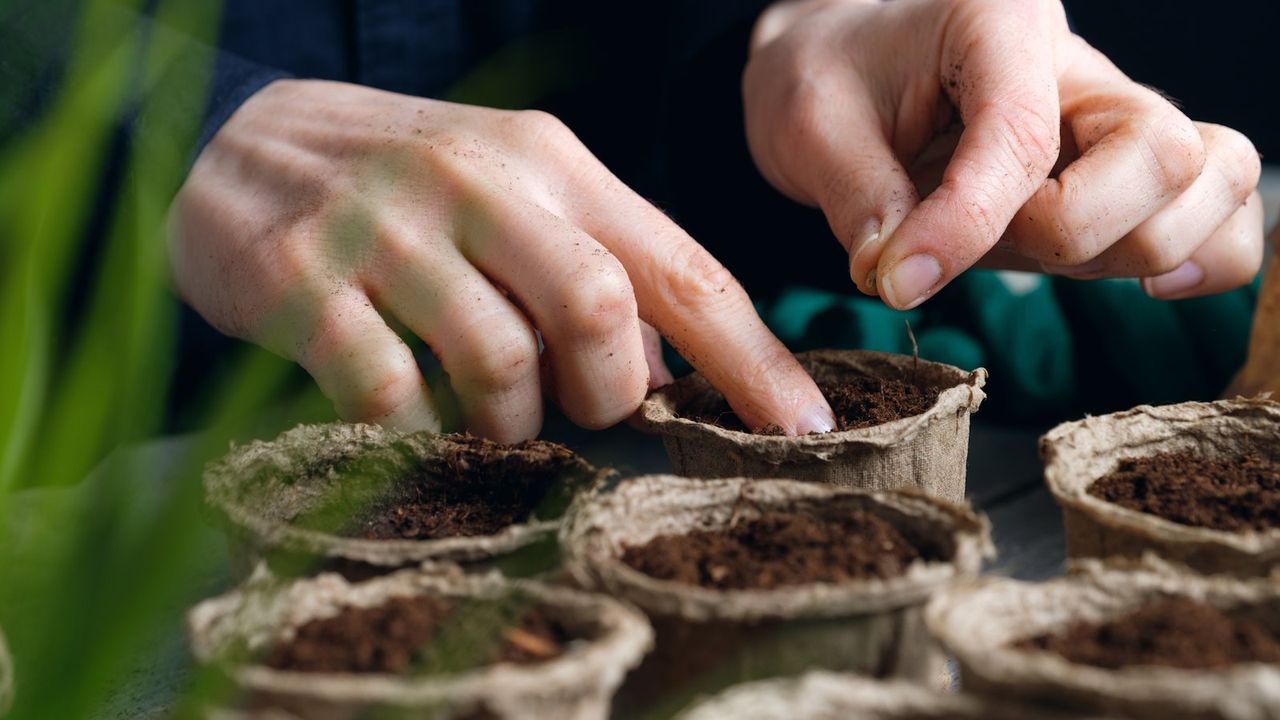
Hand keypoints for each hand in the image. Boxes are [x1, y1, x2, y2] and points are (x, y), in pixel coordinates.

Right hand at [169, 80, 834, 439]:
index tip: (804, 430)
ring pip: (501, 361)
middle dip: (609, 395)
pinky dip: (419, 434)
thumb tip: (667, 374)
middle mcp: (481, 181)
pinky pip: (391, 393)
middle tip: (579, 411)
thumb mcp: (515, 196)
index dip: (751, 358)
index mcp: (552, 161)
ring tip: (489, 418)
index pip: (679, 266)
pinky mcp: (303, 280)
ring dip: (512, 423)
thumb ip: (594, 268)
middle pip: (602, 310)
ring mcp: (388, 227)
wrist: (239, 139)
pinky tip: (413, 422)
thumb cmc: (407, 186)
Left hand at [745, 0, 1262, 308]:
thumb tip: (903, 279)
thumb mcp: (808, 123)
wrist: (840, 62)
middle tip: (977, 243)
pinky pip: (1219, 211)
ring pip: (1212, 182)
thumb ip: (857, 199)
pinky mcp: (1116, 175)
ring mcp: (1109, 122)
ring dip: (1133, 250)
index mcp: (999, 22)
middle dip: (1072, 232)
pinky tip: (1135, 283)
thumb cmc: (827, 75)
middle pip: (1164, 155)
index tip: (896, 279)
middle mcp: (1078, 66)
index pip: (1023, 137)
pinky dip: (1200, 257)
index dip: (965, 226)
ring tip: (1035, 252)